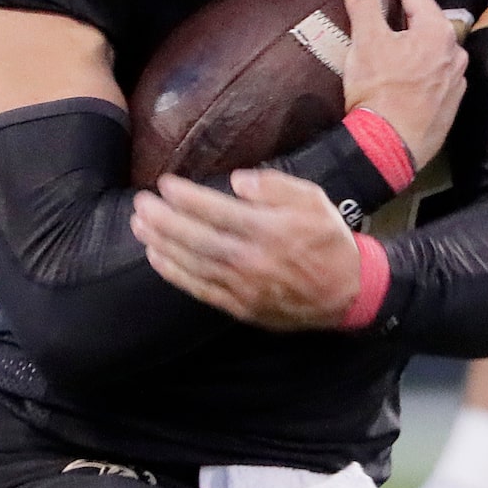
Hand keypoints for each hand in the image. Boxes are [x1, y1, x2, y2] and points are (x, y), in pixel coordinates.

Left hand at [131, 168, 361, 328]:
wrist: (348, 293)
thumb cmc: (328, 240)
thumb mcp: (313, 200)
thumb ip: (275, 186)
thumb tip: (236, 181)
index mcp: (272, 230)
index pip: (218, 212)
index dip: (187, 198)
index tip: (165, 184)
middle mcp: (254, 260)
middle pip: (199, 239)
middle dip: (165, 220)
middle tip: (141, 203)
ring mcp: (245, 287)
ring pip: (194, 265)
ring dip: (163, 245)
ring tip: (139, 226)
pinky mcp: (240, 307)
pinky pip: (201, 290)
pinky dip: (175, 275)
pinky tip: (156, 258)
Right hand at [342, 0, 466, 169]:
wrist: (389, 148)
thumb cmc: (379, 91)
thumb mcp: (366, 42)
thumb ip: (364, 5)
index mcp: (437, 30)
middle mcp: (455, 52)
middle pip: (427, 17)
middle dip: (404, 6)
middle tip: (381, 0)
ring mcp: (456, 80)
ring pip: (433, 47)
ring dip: (413, 38)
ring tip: (391, 38)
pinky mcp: (450, 105)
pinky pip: (435, 74)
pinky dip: (419, 66)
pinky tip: (404, 73)